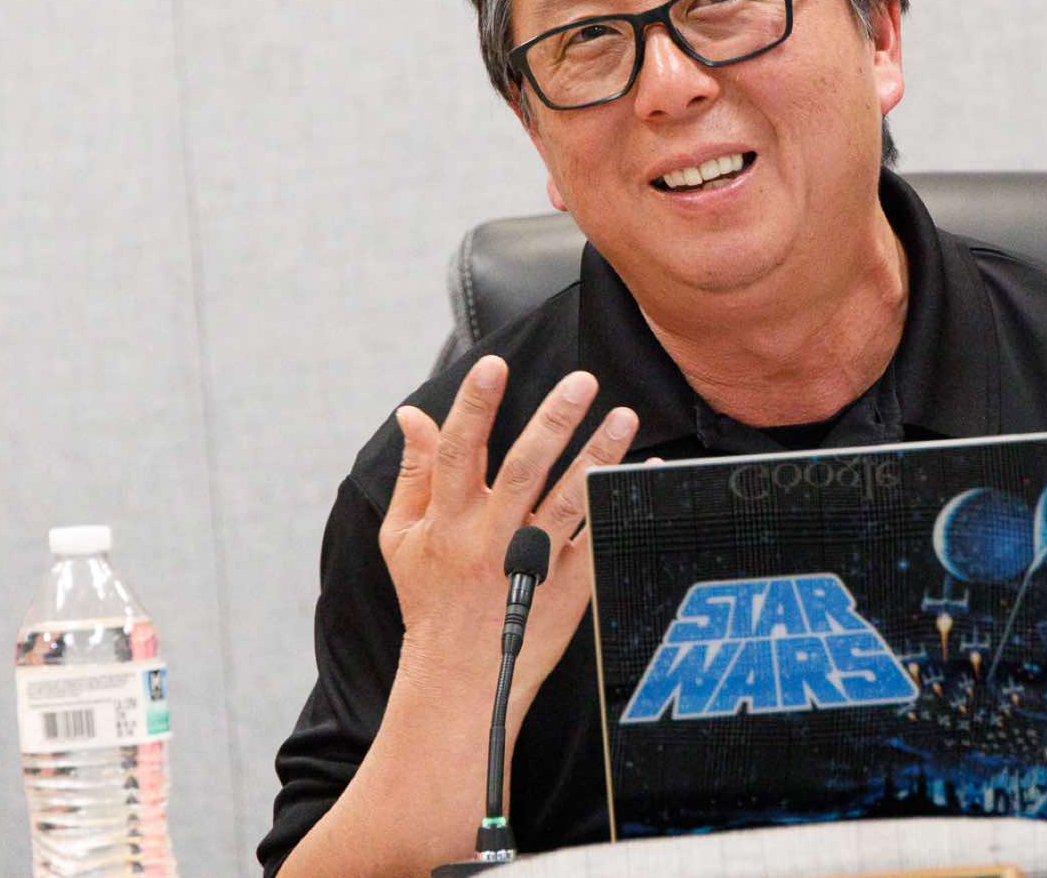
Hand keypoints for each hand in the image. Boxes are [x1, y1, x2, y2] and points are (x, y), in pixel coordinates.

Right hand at [379, 355, 637, 720]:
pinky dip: (621, 503)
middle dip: (553, 421)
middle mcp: (490, 537)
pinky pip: (599, 538)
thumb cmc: (429, 599)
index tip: (492, 365)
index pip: (459, 450)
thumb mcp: (404, 536)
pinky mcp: (566, 588)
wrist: (460, 679)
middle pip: (524, 469)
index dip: (473, 406)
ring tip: (622, 416)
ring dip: (598, 455)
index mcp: (448, 520)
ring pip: (569, 500)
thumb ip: (414, 472)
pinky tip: (642, 472)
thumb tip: (413, 415)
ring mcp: (532, 563)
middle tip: (582, 381)